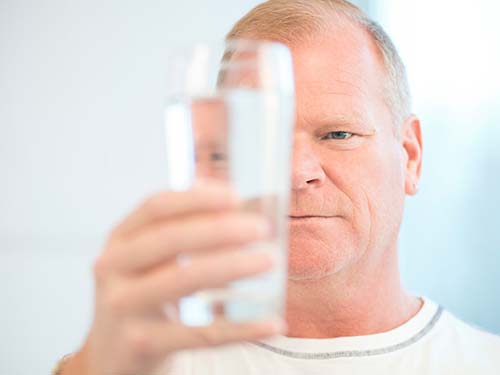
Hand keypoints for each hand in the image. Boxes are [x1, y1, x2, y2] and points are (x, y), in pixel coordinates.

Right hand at [64, 180, 284, 374]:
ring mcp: (122, 306)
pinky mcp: (140, 343)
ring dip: (232, 266)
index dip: (197, 199)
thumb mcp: (148, 259)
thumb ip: (179, 228)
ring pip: (184, 279)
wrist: (111, 356)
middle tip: (260, 228)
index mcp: (120, 239)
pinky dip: (241, 328)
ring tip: (268, 261)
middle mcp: (112, 267)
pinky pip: (200, 334)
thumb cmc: (140, 296)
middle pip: (170, 238)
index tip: (235, 196)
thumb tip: (226, 196)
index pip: (156, 206)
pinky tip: (271, 322)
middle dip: (220, 229)